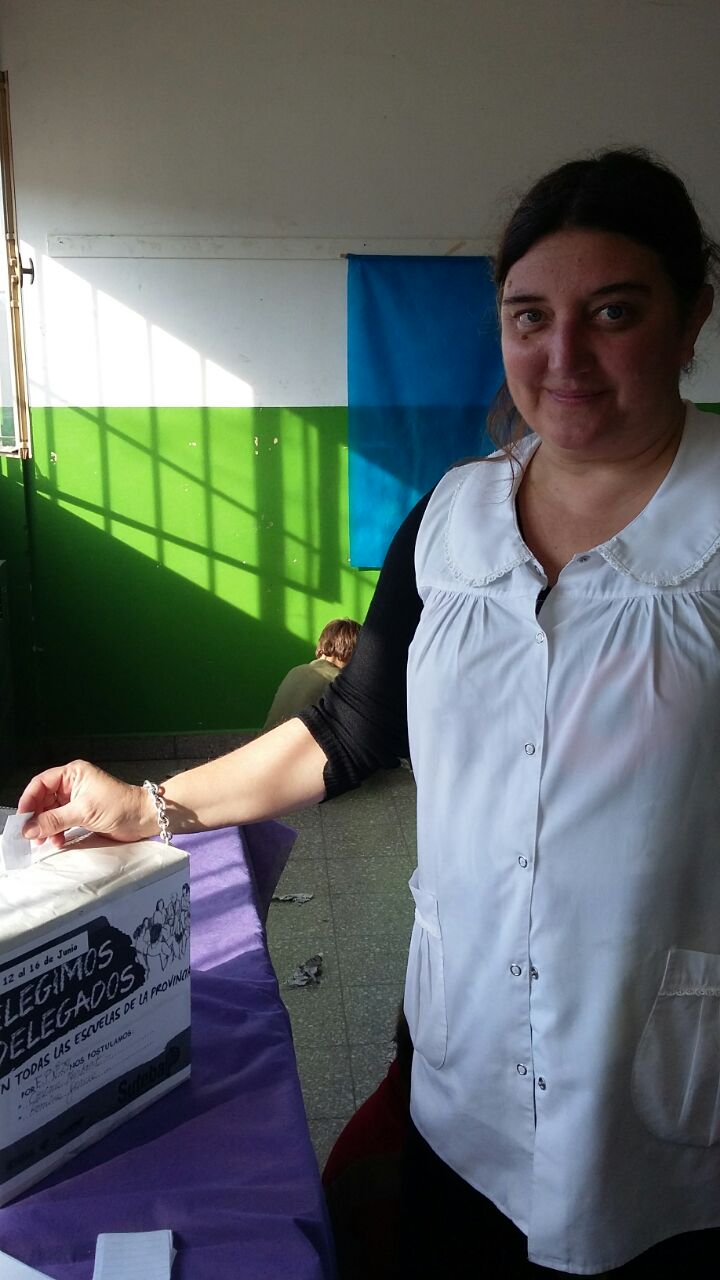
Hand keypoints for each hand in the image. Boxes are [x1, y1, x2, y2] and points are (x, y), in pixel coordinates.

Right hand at [17, 760, 152, 848]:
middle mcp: (72, 784)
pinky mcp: (83, 813)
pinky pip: (62, 821)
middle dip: (37, 817)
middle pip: (44, 799)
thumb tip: (29, 829)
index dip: (29, 800)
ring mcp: (77, 799)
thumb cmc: (118, 806)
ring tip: (44, 841)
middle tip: (32, 835)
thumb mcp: (83, 812)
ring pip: (52, 812)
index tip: (22, 819)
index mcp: (73, 774)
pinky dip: (57, 831)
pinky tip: (57, 841)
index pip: (41, 783)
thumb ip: (54, 820)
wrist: (143, 818)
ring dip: (46, 826)